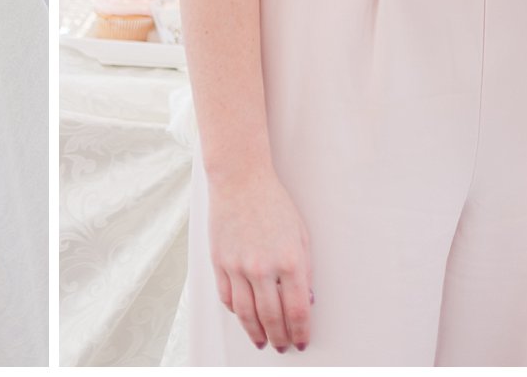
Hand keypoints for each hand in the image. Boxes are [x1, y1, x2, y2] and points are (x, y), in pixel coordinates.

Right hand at [206, 166, 312, 352]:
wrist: (240, 180)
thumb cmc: (273, 203)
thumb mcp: (301, 235)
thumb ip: (305, 270)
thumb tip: (307, 300)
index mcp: (290, 261)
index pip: (298, 311)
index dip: (301, 332)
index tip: (301, 341)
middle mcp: (263, 267)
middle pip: (272, 319)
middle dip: (280, 338)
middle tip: (283, 346)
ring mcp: (238, 266)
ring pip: (247, 315)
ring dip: (256, 333)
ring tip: (262, 342)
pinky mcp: (220, 262)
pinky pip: (227, 297)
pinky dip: (236, 313)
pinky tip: (244, 317)